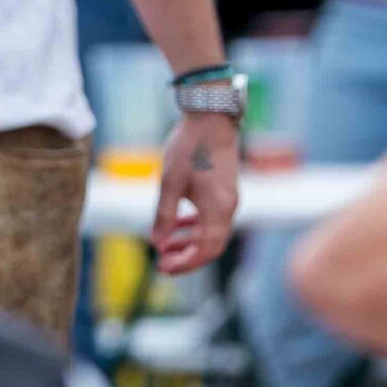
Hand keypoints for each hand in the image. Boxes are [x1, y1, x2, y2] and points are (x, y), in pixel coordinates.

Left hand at [152, 112, 237, 273]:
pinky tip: (178, 225)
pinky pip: (212, 218)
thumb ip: (164, 215)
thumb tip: (157, 241)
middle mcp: (229, 208)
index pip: (205, 250)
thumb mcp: (170, 183)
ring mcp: (229, 199)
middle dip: (186, 256)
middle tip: (162, 263)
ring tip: (165, 246)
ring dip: (189, 241)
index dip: (185, 263)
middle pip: (211, 246)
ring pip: (211, 232)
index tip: (164, 268)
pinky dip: (195, 226)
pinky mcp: (225, 190)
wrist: (211, 118)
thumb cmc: (189, 148)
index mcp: (218, 209)